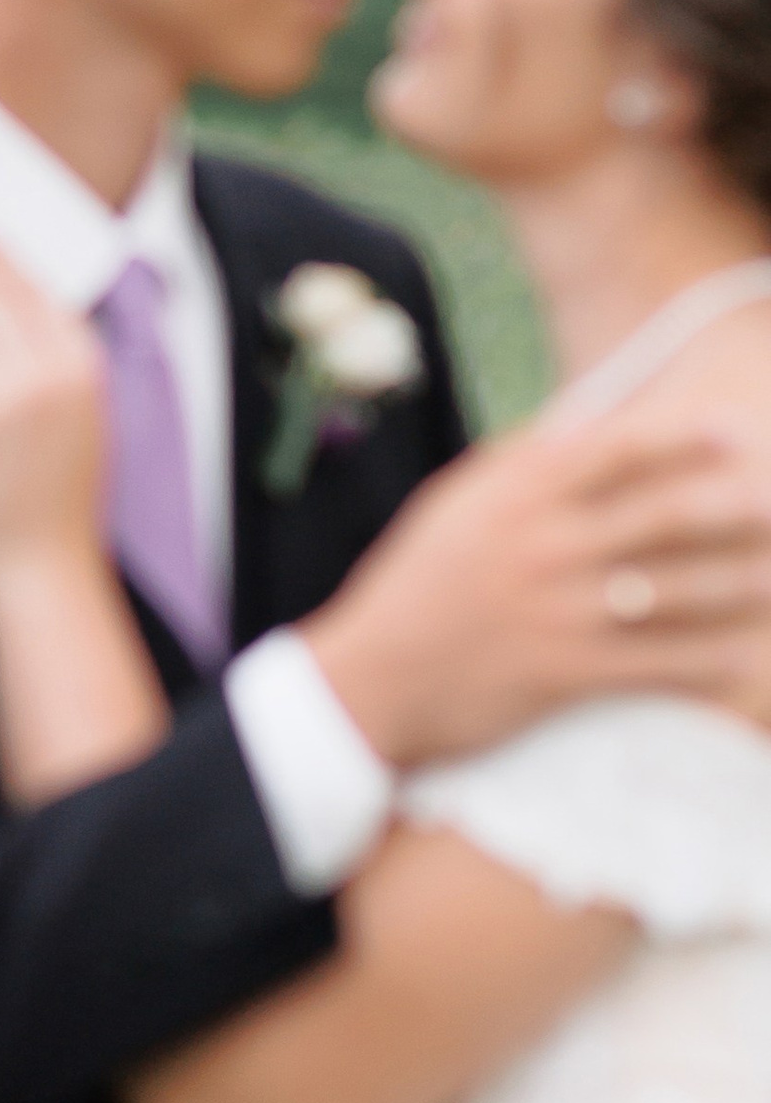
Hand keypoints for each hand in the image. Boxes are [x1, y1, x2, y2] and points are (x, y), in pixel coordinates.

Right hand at [304, 408, 770, 769]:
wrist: (370, 681)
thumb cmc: (416, 586)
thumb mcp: (454, 506)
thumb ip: (519, 465)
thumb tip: (589, 421)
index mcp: (512, 497)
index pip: (614, 451)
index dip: (682, 438)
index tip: (733, 433)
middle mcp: (540, 547)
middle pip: (659, 515)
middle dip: (730, 506)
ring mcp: (556, 613)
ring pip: (672, 590)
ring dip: (739, 581)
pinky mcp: (566, 675)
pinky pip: (659, 665)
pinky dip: (712, 660)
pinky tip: (752, 652)